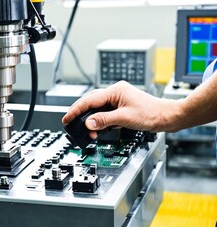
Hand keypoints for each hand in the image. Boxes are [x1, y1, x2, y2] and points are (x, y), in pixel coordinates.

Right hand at [62, 81, 181, 138]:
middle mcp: (114, 93)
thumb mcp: (124, 118)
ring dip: (90, 120)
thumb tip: (88, 123)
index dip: (76, 110)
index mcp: (115, 90)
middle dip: (80, 114)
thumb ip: (104, 120)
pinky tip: (97, 128)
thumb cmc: (151, 113)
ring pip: (97, 109)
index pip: (90, 100)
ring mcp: (117, 100)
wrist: (166, 117)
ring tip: (86, 131)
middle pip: (91, 102)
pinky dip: (99, 121)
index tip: (67, 118)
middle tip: (70, 123)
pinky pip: (104, 113)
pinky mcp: (120, 107)